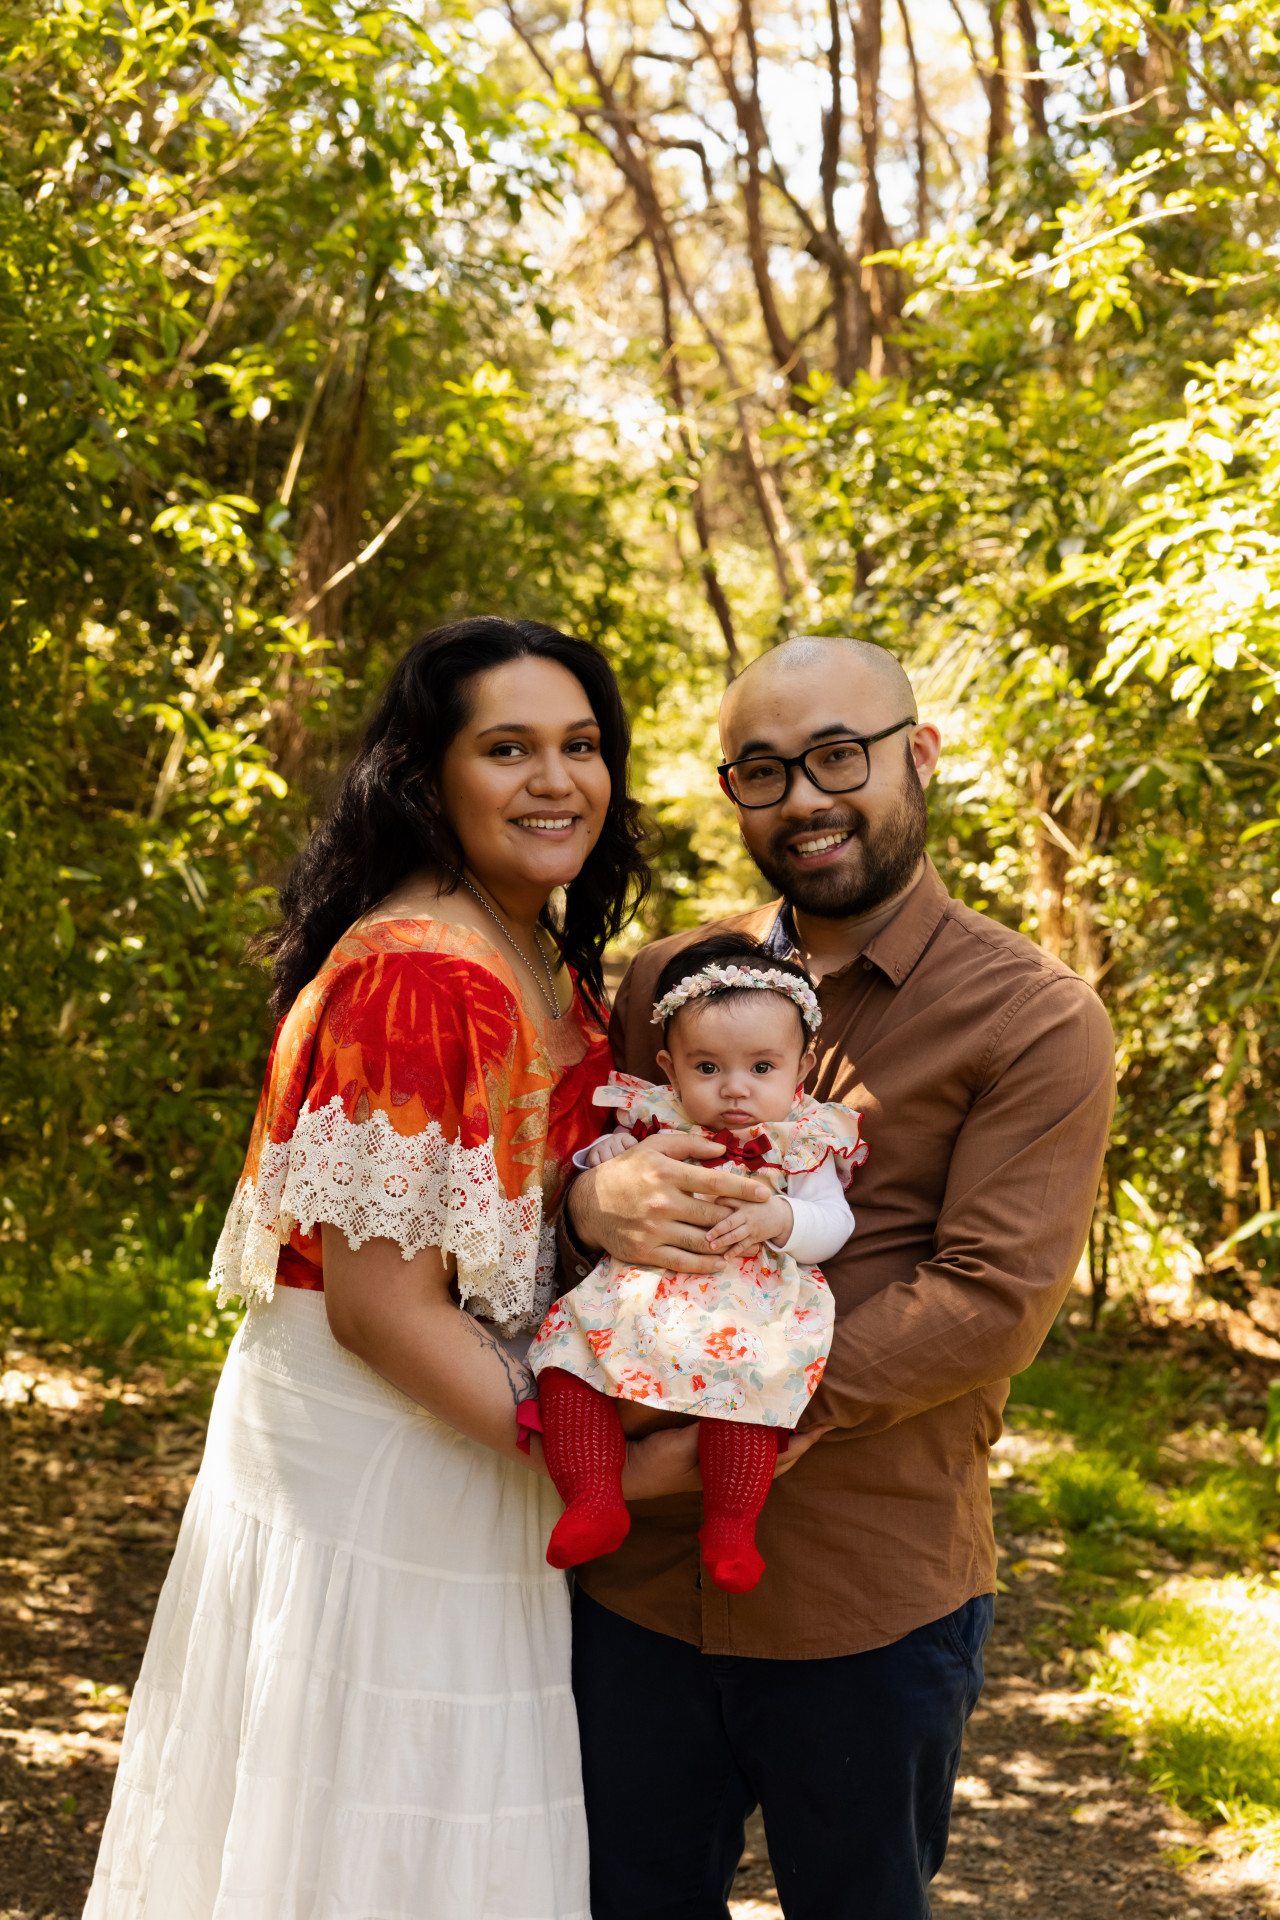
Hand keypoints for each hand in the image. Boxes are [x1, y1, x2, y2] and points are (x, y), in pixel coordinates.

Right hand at [567, 1134, 772, 1273]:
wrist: (589, 1203)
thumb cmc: (626, 1170)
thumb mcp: (652, 1147)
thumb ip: (688, 1144)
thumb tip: (721, 1150)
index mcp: (667, 1172)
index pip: (715, 1181)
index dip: (744, 1189)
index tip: (765, 1194)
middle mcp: (662, 1201)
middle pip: (713, 1214)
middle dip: (738, 1219)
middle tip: (755, 1222)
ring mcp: (654, 1229)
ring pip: (702, 1241)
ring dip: (728, 1244)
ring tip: (746, 1244)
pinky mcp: (646, 1251)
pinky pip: (683, 1262)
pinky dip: (706, 1264)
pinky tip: (720, 1262)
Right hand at [617, 1421, 831, 1502]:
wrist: (625, 1476)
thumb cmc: (654, 1465)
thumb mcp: (682, 1445)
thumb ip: (710, 1430)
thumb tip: (742, 1413)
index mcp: (730, 1477)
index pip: (777, 1461)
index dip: (801, 1444)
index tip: (824, 1428)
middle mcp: (730, 1476)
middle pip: (777, 1463)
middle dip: (799, 1444)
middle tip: (818, 1423)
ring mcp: (718, 1469)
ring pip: (761, 1458)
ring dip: (779, 1442)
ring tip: (794, 1421)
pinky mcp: (704, 1458)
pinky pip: (740, 1449)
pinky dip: (755, 1437)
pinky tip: (755, 1424)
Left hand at [706, 1194, 792, 1256]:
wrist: (781, 1216)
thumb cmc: (758, 1204)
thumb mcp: (747, 1197)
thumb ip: (730, 1197)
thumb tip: (708, 1198)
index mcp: (744, 1202)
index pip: (728, 1201)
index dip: (717, 1204)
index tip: (703, 1208)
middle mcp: (747, 1215)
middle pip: (731, 1222)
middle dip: (718, 1230)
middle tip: (706, 1236)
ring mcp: (751, 1228)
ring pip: (736, 1236)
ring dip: (724, 1241)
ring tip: (711, 1247)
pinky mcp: (755, 1238)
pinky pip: (744, 1246)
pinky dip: (734, 1252)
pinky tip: (725, 1257)